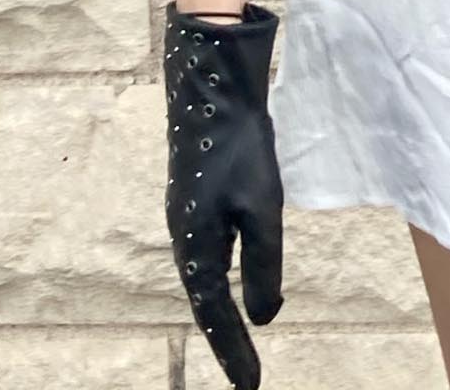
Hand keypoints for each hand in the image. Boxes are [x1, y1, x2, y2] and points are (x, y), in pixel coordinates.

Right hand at [164, 0, 285, 386]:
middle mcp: (184, 239)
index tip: (250, 387)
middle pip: (206, 301)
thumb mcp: (261, 209)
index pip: (216, 314)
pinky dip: (221, 277)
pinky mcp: (196, 198)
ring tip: (240, 339)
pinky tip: (235, 276)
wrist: (211, 88)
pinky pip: (207, 252)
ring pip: (205, 277)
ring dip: (221, 310)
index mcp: (196, 248)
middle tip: (246, 373)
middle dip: (225, 339)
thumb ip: (263, 266)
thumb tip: (265, 318)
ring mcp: (187, 216)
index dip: (234, 351)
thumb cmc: (238, 147)